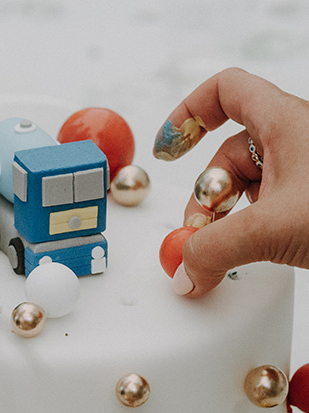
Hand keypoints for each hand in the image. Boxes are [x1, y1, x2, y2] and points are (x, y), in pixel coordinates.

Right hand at [153, 67, 308, 296]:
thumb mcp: (270, 230)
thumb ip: (213, 250)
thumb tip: (186, 269)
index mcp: (285, 121)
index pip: (226, 92)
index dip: (189, 113)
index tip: (168, 148)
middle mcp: (296, 141)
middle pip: (228, 154)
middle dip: (204, 196)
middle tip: (198, 233)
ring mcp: (306, 174)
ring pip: (248, 187)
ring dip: (224, 220)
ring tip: (221, 252)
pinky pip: (268, 210)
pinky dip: (248, 232)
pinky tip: (247, 255)